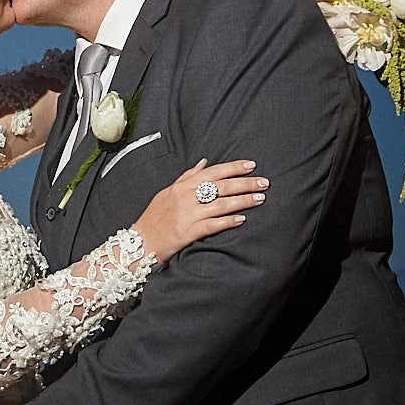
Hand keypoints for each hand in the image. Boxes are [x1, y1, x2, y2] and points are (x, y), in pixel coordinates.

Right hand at [131, 158, 266, 261]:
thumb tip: (204, 162)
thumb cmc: (154, 218)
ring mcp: (188, 214)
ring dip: (243, 201)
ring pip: (221, 204)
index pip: (212, 172)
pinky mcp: (189, 232)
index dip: (233, 167)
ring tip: (260, 199)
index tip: (251, 165)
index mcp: (182, 186)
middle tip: (264, 182)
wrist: (140, 243)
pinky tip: (242, 219)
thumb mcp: (167, 192)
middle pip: (221, 186)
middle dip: (245, 183)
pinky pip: (213, 224)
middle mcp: (186, 197)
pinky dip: (228, 221)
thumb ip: (187, 177)